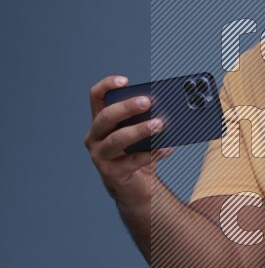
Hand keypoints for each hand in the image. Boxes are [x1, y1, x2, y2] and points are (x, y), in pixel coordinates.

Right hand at [84, 75, 172, 200]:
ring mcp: (100, 155)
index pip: (96, 97)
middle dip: (127, 108)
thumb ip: (146, 119)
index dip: (107, 85)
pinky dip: (152, 153)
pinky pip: (132, 160)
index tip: (126, 81)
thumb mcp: (140, 133)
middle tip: (148, 102)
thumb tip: (166, 107)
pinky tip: (167, 149)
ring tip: (159, 125)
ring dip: (139, 130)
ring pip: (117, 139)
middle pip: (106, 117)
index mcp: (101, 122)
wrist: (135, 186)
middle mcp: (95, 136)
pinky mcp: (110, 172)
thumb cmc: (137, 153)